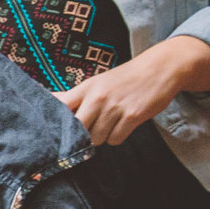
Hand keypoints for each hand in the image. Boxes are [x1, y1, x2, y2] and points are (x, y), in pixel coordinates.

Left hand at [54, 42, 209, 145]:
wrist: (161, 68)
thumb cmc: (124, 78)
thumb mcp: (97, 82)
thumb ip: (75, 96)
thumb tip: (48, 99)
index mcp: (86, 88)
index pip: (60, 107)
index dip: (54, 123)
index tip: (54, 131)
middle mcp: (98, 97)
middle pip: (77, 131)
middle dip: (81, 136)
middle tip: (90, 130)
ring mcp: (115, 107)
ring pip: (96, 139)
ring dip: (102, 136)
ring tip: (111, 123)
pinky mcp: (132, 116)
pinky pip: (115, 140)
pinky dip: (117, 137)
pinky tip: (123, 124)